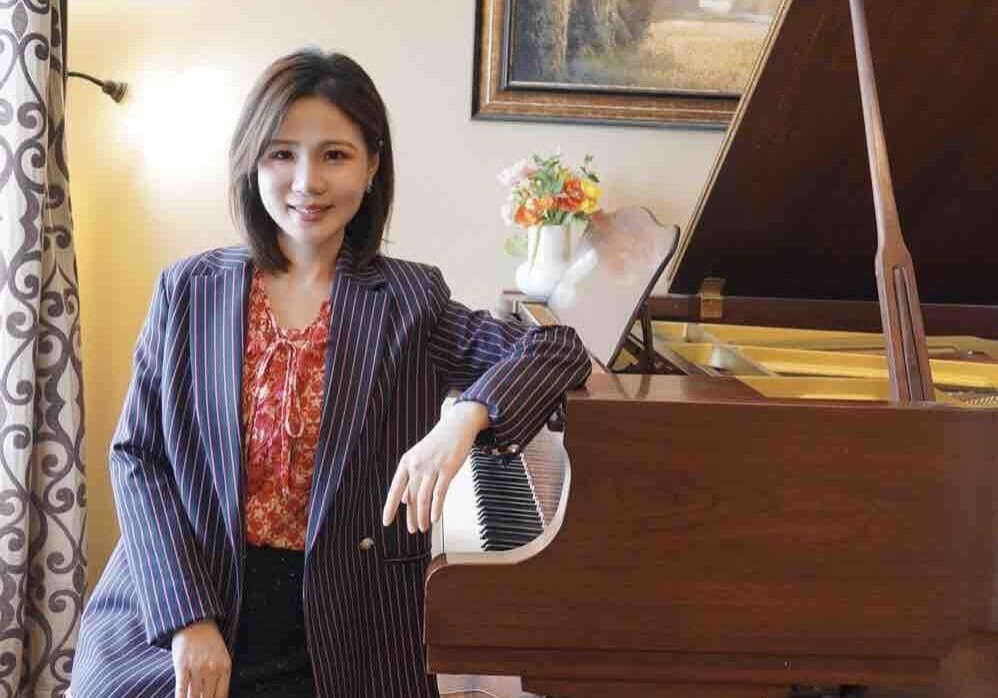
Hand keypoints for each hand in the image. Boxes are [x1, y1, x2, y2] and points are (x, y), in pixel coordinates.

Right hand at [171, 619, 230, 697]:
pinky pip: (181, 689)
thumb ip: (220, 675)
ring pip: (194, 696)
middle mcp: (213, 669)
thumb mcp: (221, 656)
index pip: (221, 695)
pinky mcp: (182, 666)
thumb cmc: (208, 640)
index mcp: (225, 667)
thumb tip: (214, 695)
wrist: (195, 621)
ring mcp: (197, 668)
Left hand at [382, 401, 489, 532]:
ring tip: (424, 527)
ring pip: (423, 498)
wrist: (457, 425)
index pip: (395, 489)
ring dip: (423, 517)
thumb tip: (405, 500)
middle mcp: (417, 464)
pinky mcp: (447, 469)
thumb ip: (412, 479)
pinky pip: (439, 494)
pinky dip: (436, 509)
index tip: (386, 521)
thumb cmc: (439, 443)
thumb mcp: (420, 458)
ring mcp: (432, 466)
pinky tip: (436, 518)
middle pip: (411, 497)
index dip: (390, 507)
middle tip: (413, 529)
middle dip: (411, 517)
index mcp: (407, 462)